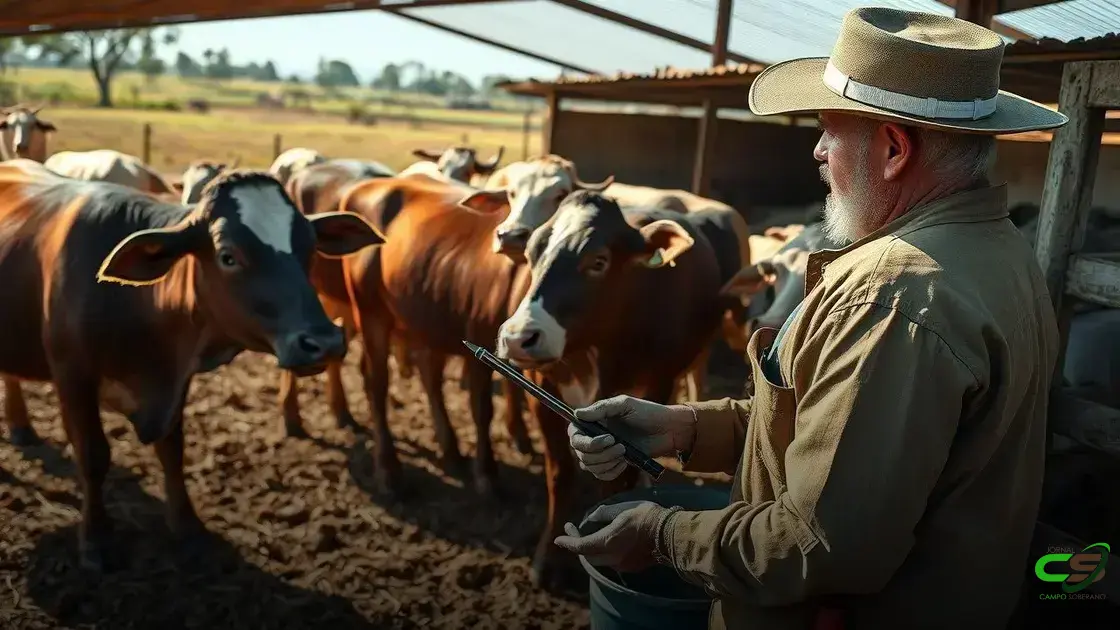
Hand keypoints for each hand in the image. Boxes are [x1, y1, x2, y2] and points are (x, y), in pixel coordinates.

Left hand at [553, 500, 665, 572]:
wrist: (670, 534)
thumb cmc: (647, 516)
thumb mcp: (622, 509)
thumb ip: (604, 514)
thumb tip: (592, 517)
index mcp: (608, 541)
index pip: (581, 546)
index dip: (568, 542)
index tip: (559, 538)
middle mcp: (613, 557)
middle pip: (587, 556)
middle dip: (577, 545)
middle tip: (573, 531)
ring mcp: (622, 564)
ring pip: (599, 561)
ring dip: (591, 550)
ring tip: (589, 536)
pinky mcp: (631, 567)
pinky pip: (611, 562)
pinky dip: (604, 553)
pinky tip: (608, 542)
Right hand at [570, 395, 695, 480]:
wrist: (667, 430)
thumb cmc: (647, 413)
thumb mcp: (624, 405)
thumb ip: (601, 408)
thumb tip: (577, 414)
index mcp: (594, 420)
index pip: (574, 434)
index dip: (584, 441)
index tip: (607, 438)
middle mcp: (594, 436)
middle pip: (580, 453)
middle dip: (600, 453)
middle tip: (621, 446)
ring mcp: (603, 451)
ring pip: (589, 466)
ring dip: (606, 462)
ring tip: (624, 452)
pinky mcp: (612, 463)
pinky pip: (600, 474)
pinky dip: (610, 472)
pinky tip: (623, 463)